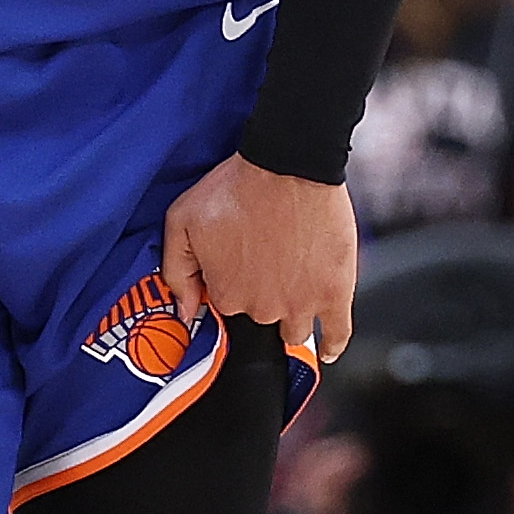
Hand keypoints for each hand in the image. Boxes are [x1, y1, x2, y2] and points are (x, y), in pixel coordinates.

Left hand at [162, 154, 360, 357]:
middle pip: (262, 316)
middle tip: (269, 261)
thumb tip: (184, 312)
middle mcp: (263, 308)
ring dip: (293, 316)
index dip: (234, 283)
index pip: (228, 306)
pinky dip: (333, 344)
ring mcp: (302, 304)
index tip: (240, 264)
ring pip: (295, 329)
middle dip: (263, 295)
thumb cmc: (237, 186)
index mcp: (227, 294)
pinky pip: (337, 333)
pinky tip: (327, 349)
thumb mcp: (181, 220)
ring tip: (294, 292)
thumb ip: (176, 272)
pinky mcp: (335, 293)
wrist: (289, 164)